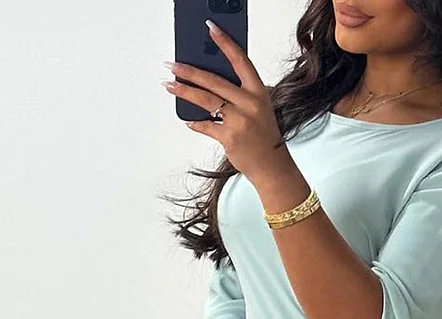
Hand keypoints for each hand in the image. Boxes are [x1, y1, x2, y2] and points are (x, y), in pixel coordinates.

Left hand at [165, 22, 288, 184]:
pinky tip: (189, 120)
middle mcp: (249, 103)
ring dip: (184, 91)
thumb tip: (209, 81)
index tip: (210, 29)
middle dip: (190, 71)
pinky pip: (206, 125)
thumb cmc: (263, 136)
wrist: (271, 166)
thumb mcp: (258, 108)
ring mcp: (239, 121)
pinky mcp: (229, 137)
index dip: (225, 43)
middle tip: (173, 65)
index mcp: (258, 92)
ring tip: (170, 85)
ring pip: (205, 100)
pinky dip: (196, 123)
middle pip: (214, 81)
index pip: (240, 60)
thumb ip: (239, 93)